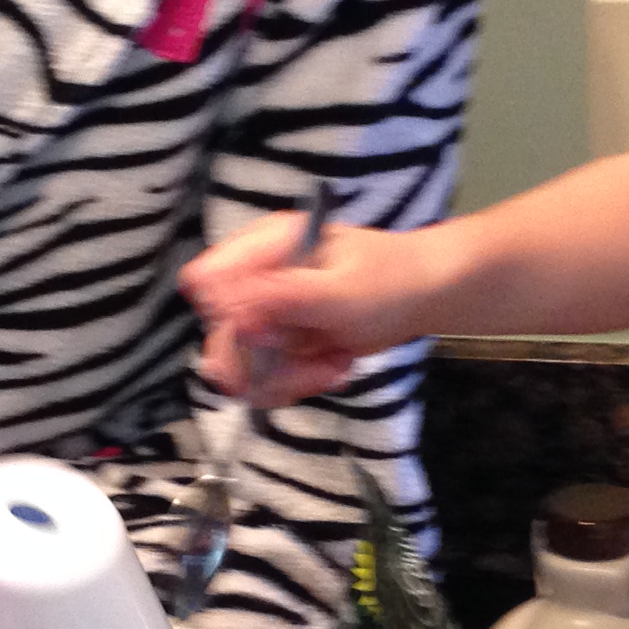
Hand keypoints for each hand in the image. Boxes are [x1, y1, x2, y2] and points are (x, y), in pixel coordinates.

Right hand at [180, 213, 451, 406]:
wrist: (422, 295)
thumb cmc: (389, 278)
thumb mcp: (341, 290)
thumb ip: (288, 300)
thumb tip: (236, 318)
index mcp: (264, 247)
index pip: (206, 279)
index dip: (224, 316)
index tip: (262, 336)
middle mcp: (255, 280)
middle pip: (218, 334)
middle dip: (261, 363)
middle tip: (311, 369)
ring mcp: (265, 314)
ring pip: (242, 366)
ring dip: (289, 377)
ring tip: (335, 364)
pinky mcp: (278, 344)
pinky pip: (265, 379)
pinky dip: (299, 382)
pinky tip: (334, 366)